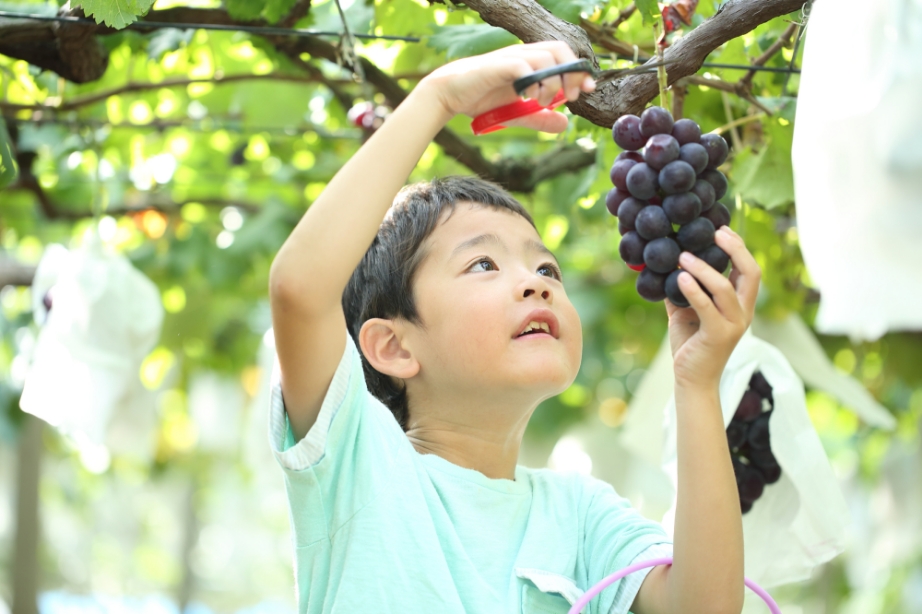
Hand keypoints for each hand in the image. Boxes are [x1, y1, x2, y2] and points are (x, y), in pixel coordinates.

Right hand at [418, 42, 595, 132]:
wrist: (449, 94)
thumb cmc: (482, 99)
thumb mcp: (517, 113)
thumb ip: (540, 118)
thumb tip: (565, 124)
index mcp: (530, 61)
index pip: (564, 55)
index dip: (580, 70)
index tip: (587, 89)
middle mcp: (523, 54)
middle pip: (560, 49)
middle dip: (572, 73)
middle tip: (571, 97)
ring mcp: (511, 58)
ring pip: (546, 57)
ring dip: (553, 82)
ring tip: (543, 101)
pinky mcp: (498, 65)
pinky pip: (524, 66)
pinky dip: (533, 82)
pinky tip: (529, 98)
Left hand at [666, 226, 760, 390]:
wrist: (692, 379)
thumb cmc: (690, 343)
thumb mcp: (684, 310)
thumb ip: (680, 288)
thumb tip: (663, 264)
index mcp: (739, 304)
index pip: (749, 269)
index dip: (739, 247)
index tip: (721, 229)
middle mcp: (743, 312)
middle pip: (751, 273)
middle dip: (735, 249)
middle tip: (715, 233)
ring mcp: (734, 325)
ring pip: (726, 288)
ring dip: (704, 269)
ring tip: (683, 256)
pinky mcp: (719, 335)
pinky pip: (708, 307)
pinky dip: (694, 290)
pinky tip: (680, 278)